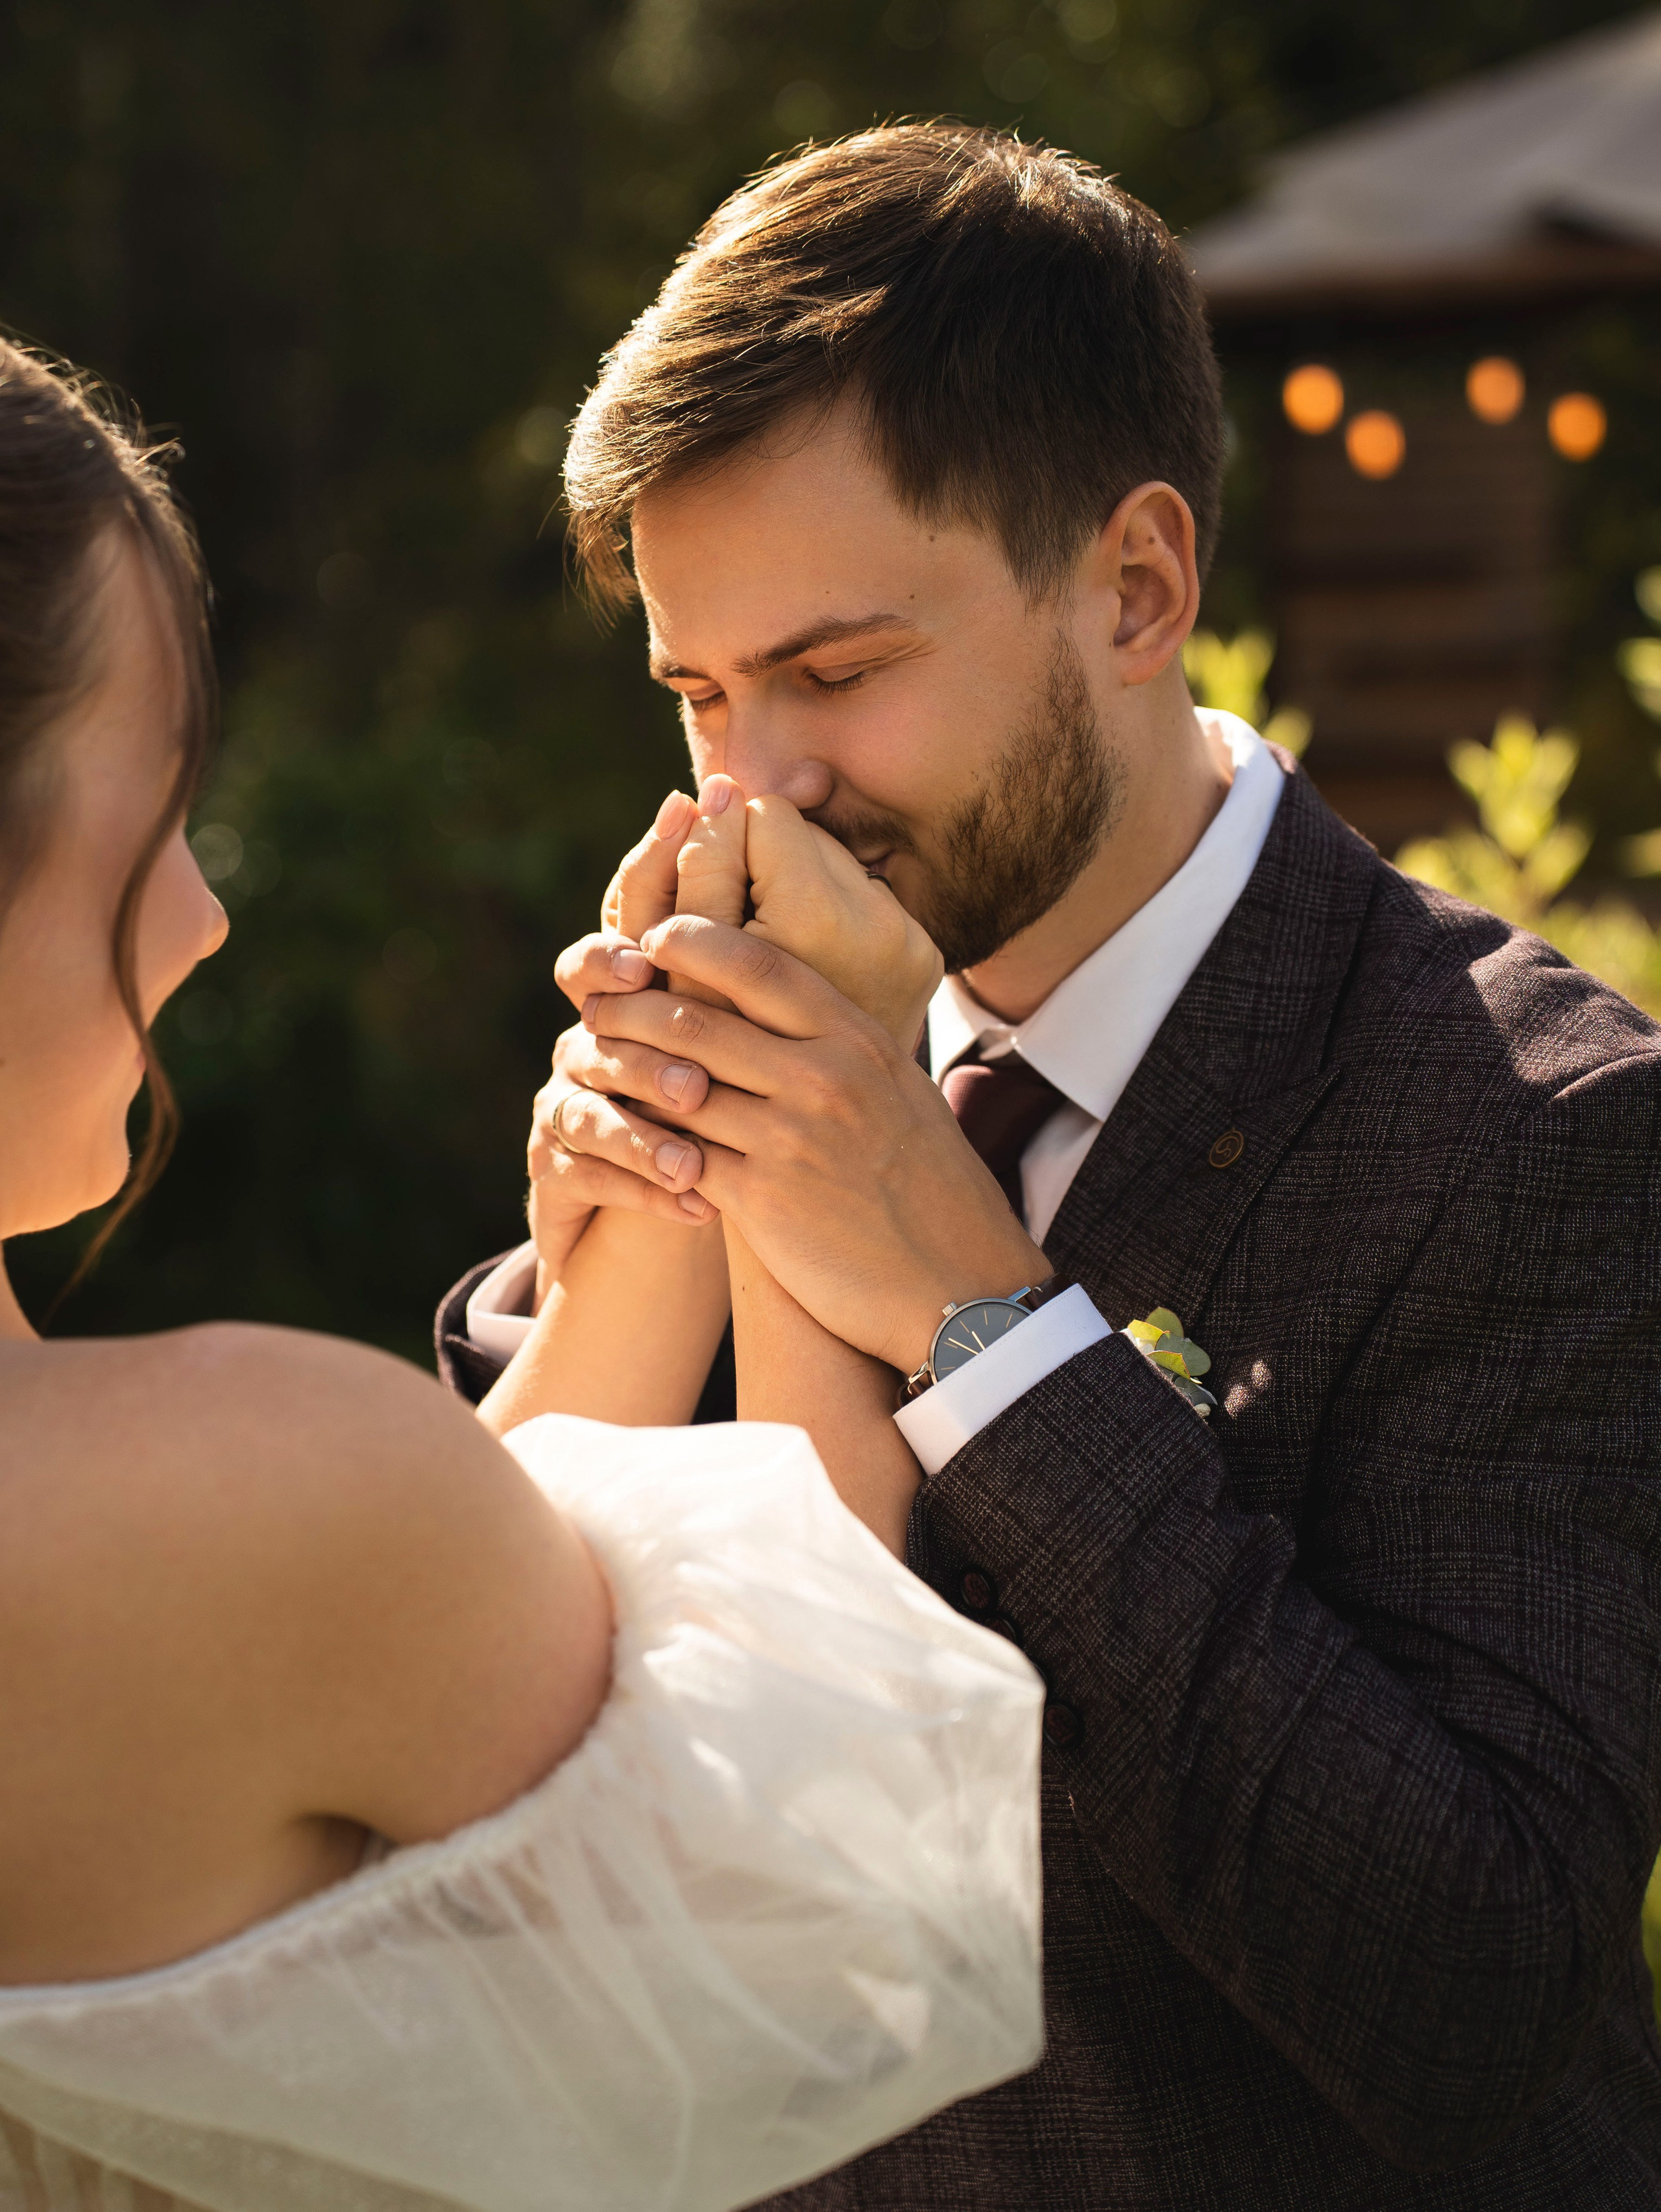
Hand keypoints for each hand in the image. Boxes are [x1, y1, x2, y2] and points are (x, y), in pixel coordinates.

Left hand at [539, 773, 945, 1260]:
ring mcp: (791, 1138)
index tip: (654, 936)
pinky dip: (645, 1146)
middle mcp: (824, 1077)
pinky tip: (626, 1141)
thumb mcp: (900, 1092)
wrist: (958, 1285)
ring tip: (593, 1066)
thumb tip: (788, 1002)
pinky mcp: (762, 1200)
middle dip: (631, 1007)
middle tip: (597, 1006)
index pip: (760, 964)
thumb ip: (843, 1046)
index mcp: (858, 1039)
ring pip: (672, 1085)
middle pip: (697, 1019)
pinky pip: (677, 1155)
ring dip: (622, 1074)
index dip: (693, 939)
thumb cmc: (932, 1189)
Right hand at [673, 776, 942, 1045]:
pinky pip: (865, 902)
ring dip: (795, 892)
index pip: (760, 816)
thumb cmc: (713, 1059)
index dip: (721, 854)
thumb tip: (720, 788)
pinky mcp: (925, 957)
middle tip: (737, 930)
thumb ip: (697, 869)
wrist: (817, 1149)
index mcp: (820, 918)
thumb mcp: (683, 964)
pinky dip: (829, 923)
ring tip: (770, 950)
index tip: (708, 906)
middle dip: (762, 870)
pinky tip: (808, 965)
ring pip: (835, 866)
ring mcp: (914, 940)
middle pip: (803, 835)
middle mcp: (883, 922)